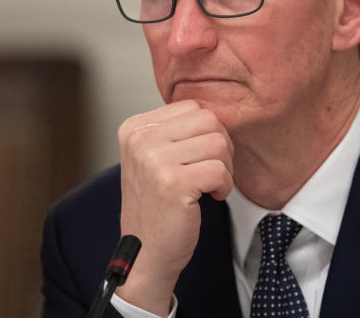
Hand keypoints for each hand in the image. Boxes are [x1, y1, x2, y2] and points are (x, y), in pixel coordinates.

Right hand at [114, 100, 234, 315]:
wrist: (145, 254)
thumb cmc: (159, 204)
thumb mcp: (156, 157)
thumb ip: (178, 130)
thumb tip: (217, 105)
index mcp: (135, 128)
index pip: (193, 106)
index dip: (207, 132)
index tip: (198, 157)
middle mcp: (140, 140)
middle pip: (209, 120)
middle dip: (221, 147)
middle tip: (211, 172)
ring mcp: (154, 161)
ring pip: (219, 143)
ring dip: (225, 168)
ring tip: (208, 185)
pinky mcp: (172, 183)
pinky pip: (220, 169)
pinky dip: (224, 185)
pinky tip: (210, 197)